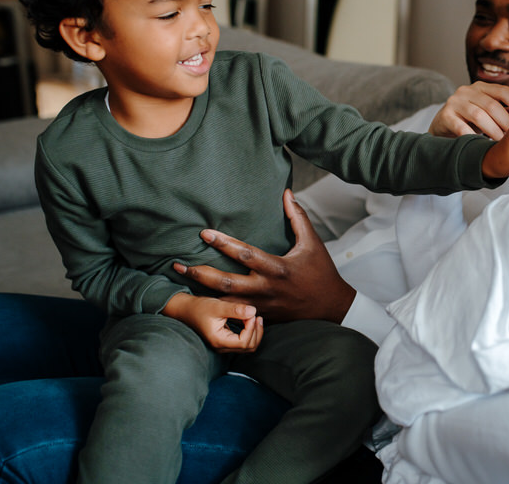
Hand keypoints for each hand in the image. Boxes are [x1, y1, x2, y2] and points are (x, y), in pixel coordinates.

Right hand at [162, 293, 262, 352]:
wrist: (186, 310)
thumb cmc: (199, 308)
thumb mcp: (217, 306)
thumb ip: (235, 309)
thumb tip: (253, 311)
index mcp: (219, 340)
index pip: (243, 342)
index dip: (251, 328)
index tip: (251, 314)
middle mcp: (222, 346)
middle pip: (248, 347)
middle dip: (256, 332)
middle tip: (257, 316)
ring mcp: (224, 345)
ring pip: (247, 346)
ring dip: (255, 333)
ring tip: (256, 317)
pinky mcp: (226, 340)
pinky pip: (243, 342)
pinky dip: (250, 332)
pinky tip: (251, 320)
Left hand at [173, 190, 355, 323]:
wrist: (330, 307)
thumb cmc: (321, 272)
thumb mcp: (312, 243)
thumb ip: (297, 217)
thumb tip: (287, 193)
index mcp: (278, 268)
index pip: (245, 254)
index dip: (223, 243)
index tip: (204, 232)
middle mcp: (266, 288)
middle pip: (226, 283)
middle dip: (200, 273)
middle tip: (178, 264)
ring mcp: (261, 305)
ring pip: (224, 302)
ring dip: (201, 292)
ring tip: (180, 281)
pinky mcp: (260, 315)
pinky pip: (232, 313)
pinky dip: (214, 306)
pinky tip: (196, 299)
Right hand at [428, 82, 508, 139]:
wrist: (442, 126)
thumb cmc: (469, 120)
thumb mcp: (488, 112)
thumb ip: (507, 111)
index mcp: (481, 87)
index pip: (503, 91)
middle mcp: (467, 91)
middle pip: (492, 105)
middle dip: (506, 122)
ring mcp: (454, 102)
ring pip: (478, 115)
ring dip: (493, 130)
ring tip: (501, 142)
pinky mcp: (445, 116)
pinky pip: (461, 127)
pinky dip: (473, 137)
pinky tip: (481, 145)